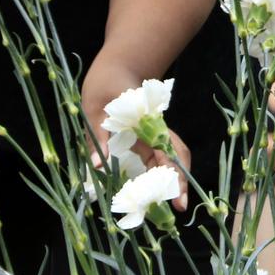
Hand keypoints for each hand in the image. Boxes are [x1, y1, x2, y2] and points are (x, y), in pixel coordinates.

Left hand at [82, 59, 190, 211]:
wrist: (117, 65)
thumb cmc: (106, 82)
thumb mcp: (95, 107)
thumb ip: (98, 136)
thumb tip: (98, 165)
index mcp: (147, 121)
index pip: (167, 150)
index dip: (175, 174)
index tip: (178, 198)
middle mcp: (155, 129)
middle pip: (176, 156)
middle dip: (180, 182)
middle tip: (177, 209)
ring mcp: (152, 133)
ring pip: (168, 157)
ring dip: (169, 180)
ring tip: (165, 204)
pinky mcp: (145, 137)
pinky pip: (155, 157)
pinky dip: (156, 174)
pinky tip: (150, 190)